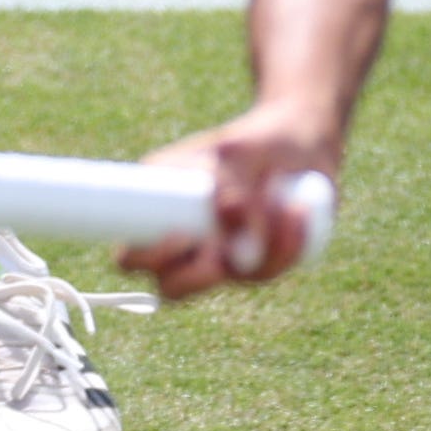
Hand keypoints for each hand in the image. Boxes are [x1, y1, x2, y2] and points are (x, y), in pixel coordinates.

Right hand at [116, 100, 341, 300]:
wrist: (298, 142)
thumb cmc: (252, 142)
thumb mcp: (234, 152)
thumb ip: (225, 182)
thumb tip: (228, 218)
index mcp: (159, 211)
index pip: (133, 255)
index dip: (149, 256)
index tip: (182, 234)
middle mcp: (188, 244)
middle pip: (171, 288)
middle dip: (197, 276)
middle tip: (221, 248)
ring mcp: (224, 258)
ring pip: (231, 277)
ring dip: (259, 241)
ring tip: (276, 197)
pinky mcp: (260, 265)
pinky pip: (269, 270)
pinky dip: (287, 242)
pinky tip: (296, 209)